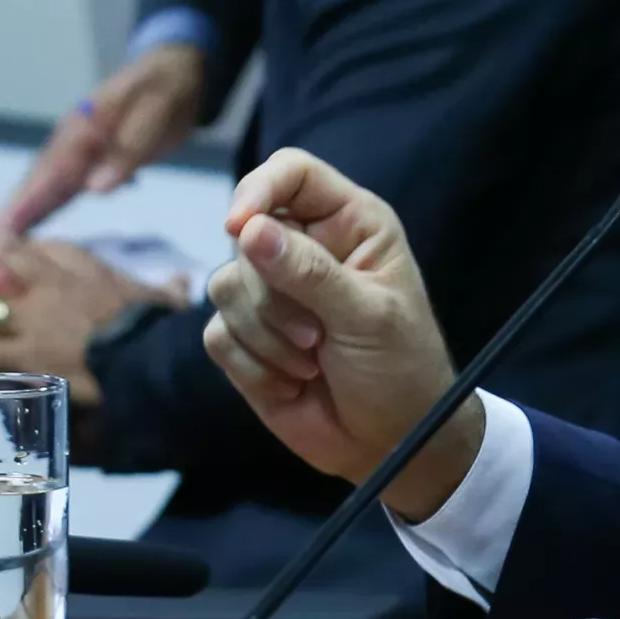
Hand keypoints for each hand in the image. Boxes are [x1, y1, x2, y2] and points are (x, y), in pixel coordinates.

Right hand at [0, 44, 206, 232]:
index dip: (25, 203)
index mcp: (85, 127)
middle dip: (12, 213)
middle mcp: (74, 140)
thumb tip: (95, 188)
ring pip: (47, 186)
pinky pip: (64, 186)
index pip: (49, 172)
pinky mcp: (92, 159)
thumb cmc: (165, 89)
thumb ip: (128, 150)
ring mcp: (80, 149)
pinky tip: (36, 226)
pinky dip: (46, 206)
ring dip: (25, 213)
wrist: (175, 70)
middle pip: (38, 181)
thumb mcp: (155, 113)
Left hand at [0, 230, 188, 404]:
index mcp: (84, 269)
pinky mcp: (21, 352)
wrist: (145, 355)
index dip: (28, 244)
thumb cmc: (155, 326)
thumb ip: (166, 290)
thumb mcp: (162, 300)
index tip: (10, 242)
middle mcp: (50, 283)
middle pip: (7, 254)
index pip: (51, 248)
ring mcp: (31, 317)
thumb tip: (180, 281)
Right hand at [201, 149, 480, 521]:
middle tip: (318, 337)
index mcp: (348, 223)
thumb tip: (249, 229)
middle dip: (274, 297)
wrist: (392, 445)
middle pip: (247, 238)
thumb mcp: (369, 316)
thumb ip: (310, 272)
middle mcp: (305, 247)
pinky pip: (217, 335)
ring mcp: (271, 294)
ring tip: (312, 362)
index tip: (239, 226)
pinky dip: (252, 365)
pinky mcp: (246, 339)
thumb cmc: (402, 369)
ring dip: (266, 335)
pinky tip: (292, 384)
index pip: (291, 173)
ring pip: (224, 286)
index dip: (259, 189)